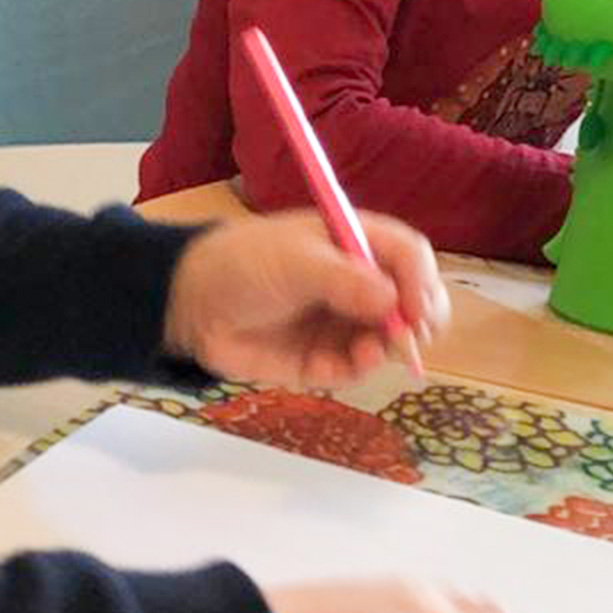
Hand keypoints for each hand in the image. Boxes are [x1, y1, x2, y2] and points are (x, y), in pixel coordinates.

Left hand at [163, 210, 449, 388]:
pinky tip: (335, 365)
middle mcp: (358, 282)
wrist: (191, 303)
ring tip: (368, 352)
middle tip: (412, 338)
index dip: (421, 280)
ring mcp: (343, 321)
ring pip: (389, 339)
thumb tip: (392, 302)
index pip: (409, 256)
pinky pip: (354, 368)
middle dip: (418, 321)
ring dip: (387, 348)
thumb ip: (342, 281)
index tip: (417, 309)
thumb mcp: (293, 261)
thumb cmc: (243, 263)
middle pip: (411, 300)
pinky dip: (353, 369)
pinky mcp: (323, 357)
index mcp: (355, 243)